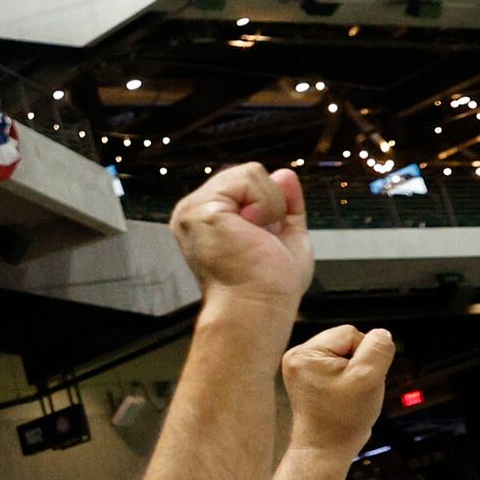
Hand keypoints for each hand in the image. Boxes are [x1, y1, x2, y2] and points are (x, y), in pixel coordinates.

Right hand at [169, 162, 312, 306]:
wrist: (256, 307)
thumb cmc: (267, 286)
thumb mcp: (286, 235)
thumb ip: (284, 204)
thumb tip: (284, 174)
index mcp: (208, 219)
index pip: (246, 184)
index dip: (270, 204)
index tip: (263, 238)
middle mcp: (194, 212)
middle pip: (248, 174)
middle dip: (270, 202)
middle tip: (259, 238)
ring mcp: (193, 209)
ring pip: (250, 172)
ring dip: (269, 204)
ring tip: (254, 235)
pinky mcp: (200, 209)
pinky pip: (248, 178)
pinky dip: (265, 203)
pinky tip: (252, 229)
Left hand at [280, 326, 393, 462]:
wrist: (327, 447)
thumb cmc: (343, 417)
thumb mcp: (368, 378)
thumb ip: (378, 350)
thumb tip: (381, 333)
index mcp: (303, 354)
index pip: (350, 333)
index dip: (365, 355)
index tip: (357, 380)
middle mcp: (298, 357)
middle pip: (348, 341)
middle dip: (360, 363)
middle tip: (353, 389)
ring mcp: (303, 367)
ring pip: (347, 354)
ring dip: (356, 371)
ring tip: (348, 393)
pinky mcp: (311, 376)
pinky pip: (341, 366)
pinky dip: (350, 378)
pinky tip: (343, 395)